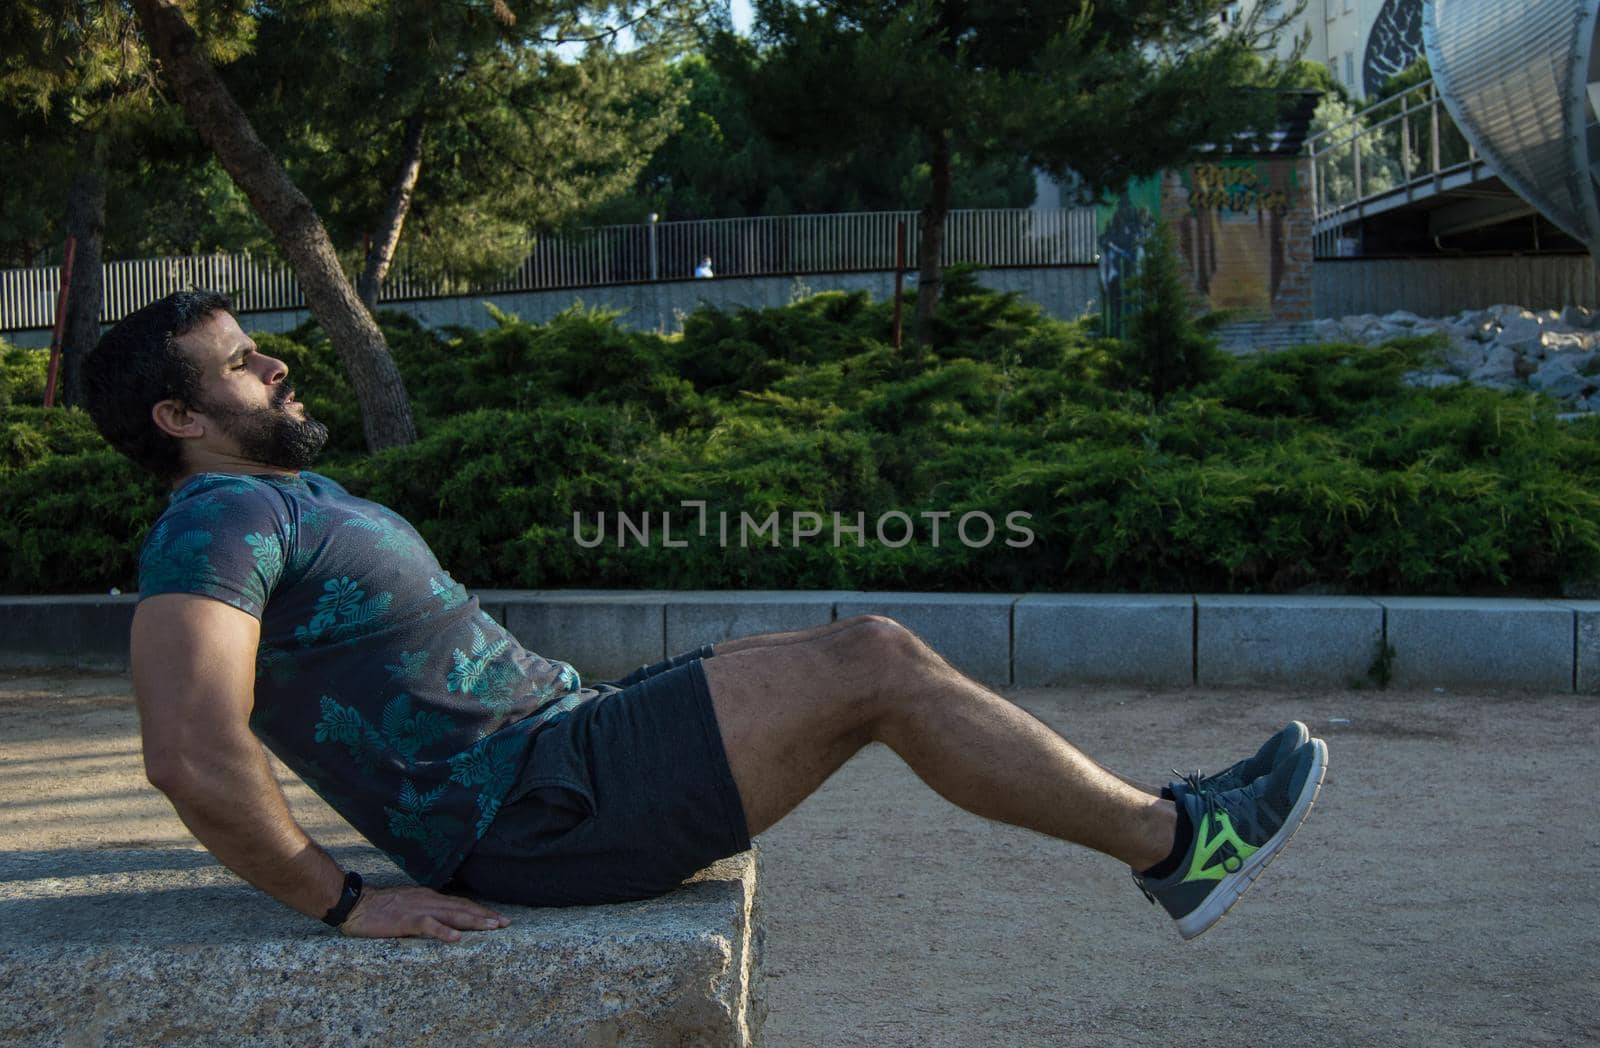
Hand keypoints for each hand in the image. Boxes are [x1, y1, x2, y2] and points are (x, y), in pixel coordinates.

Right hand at [340, 885, 510, 941]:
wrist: (356, 903)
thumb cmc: (380, 906)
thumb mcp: (409, 903)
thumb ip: (425, 908)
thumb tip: (442, 914)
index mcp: (430, 897)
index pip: (461, 903)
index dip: (480, 910)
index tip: (497, 917)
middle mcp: (429, 900)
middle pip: (463, 907)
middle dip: (485, 915)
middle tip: (506, 923)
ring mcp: (419, 909)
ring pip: (452, 914)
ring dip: (474, 921)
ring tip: (492, 927)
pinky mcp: (406, 920)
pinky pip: (428, 926)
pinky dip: (443, 931)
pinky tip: (456, 938)